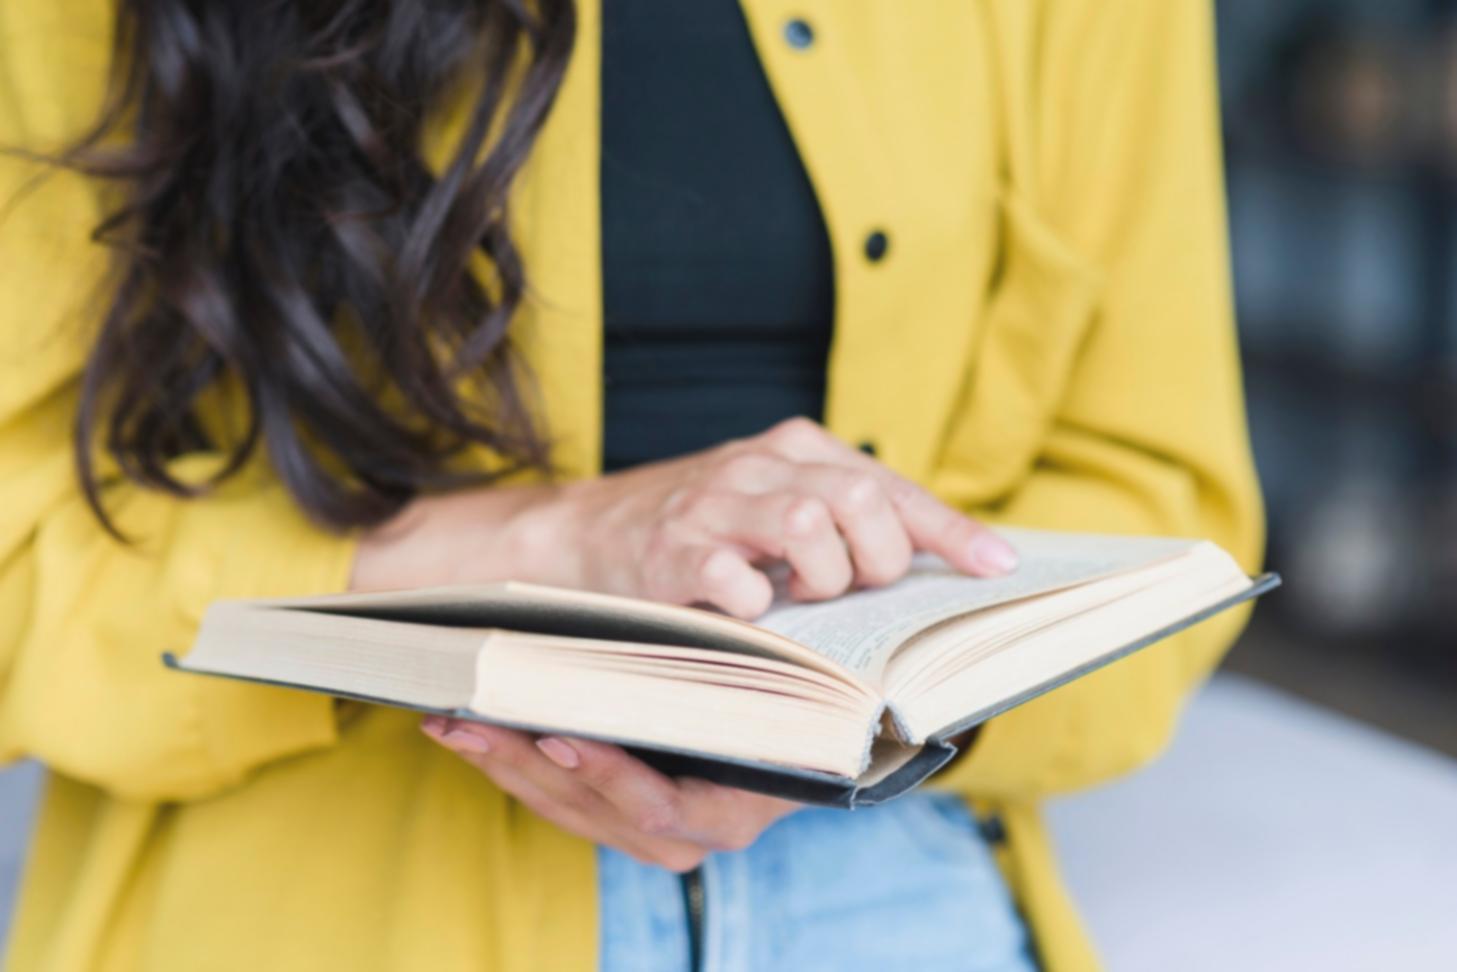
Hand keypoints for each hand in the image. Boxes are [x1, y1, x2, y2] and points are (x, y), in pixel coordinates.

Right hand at [353, 417, 1017, 618]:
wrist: (585, 534)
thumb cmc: (704, 532)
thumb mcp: (779, 509)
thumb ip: (847, 523)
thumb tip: (939, 565)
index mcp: (797, 451)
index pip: (890, 486)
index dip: (948, 530)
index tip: (996, 567)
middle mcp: (759, 466)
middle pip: (859, 497)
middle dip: (879, 557)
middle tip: (859, 592)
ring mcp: (712, 505)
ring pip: (807, 522)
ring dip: (825, 577)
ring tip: (806, 599)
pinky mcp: (670, 552)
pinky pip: (730, 574)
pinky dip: (756, 601)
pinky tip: (755, 613)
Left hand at [421, 717, 798, 871]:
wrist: (797, 735)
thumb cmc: (782, 698)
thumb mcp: (766, 686)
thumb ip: (724, 681)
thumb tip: (660, 634)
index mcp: (733, 812)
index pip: (658, 805)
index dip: (605, 773)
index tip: (556, 732)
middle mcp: (687, 837)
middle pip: (591, 808)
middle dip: (522, 761)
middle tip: (468, 716)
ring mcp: (648, 836)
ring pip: (561, 806)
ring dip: (500, 761)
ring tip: (449, 716)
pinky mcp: (615, 821)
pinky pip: (555, 799)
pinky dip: (510, 763)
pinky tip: (470, 728)